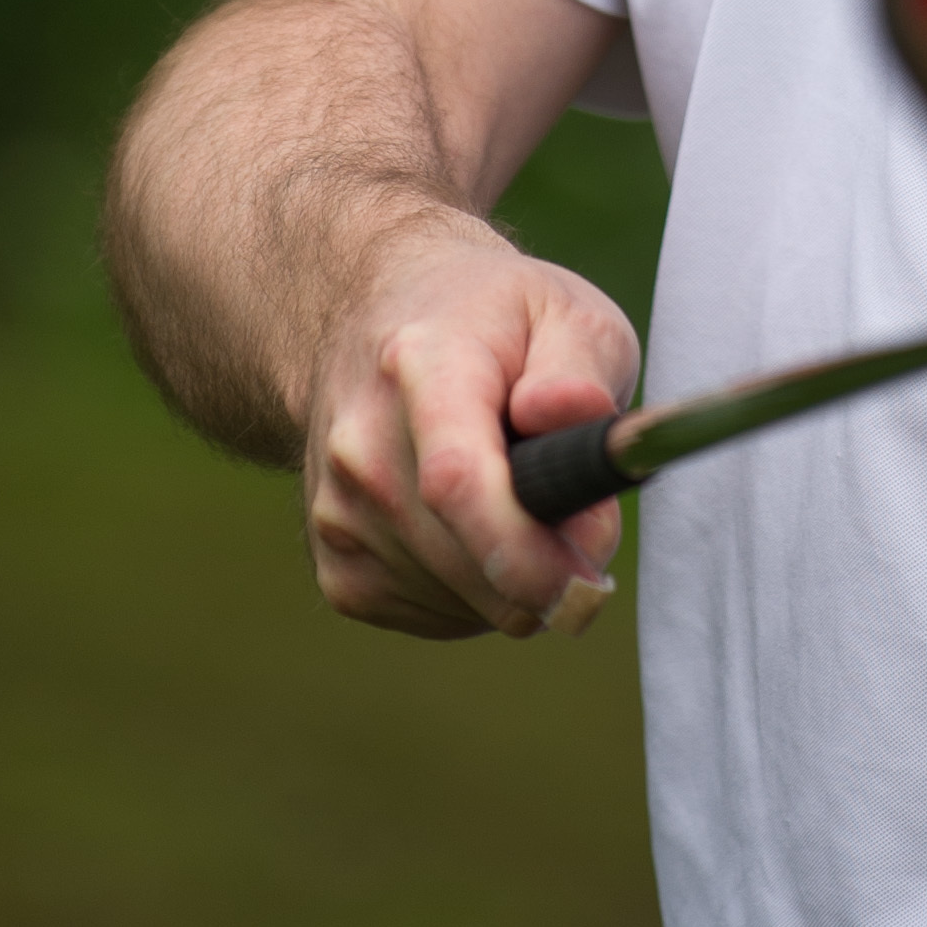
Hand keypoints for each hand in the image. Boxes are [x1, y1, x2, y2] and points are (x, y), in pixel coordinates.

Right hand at [304, 208, 639, 641]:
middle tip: (582, 507)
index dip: (524, 550)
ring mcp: (339, 514)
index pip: (455, 481)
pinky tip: (476, 523)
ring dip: (518, 573)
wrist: (371, 327)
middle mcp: (361, 446)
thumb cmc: (491, 323)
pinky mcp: (338, 570)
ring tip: (516, 493)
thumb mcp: (562, 309)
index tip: (588, 582)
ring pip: (468, 602)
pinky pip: (443, 617)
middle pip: (468, 558)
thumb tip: (575, 417)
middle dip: (553, 559)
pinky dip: (483, 589)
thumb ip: (582, 369)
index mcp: (422, 368)